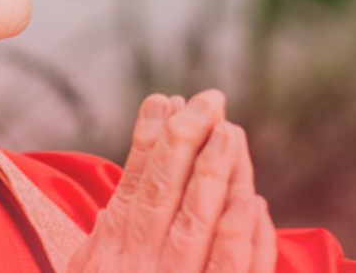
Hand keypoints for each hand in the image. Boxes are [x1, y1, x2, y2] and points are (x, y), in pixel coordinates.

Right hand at [68, 90, 276, 272]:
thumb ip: (104, 244)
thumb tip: (115, 205)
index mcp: (110, 252)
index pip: (133, 184)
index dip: (148, 139)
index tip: (164, 99)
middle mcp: (138, 265)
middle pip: (163, 193)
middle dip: (185, 140)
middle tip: (208, 100)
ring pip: (196, 222)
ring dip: (214, 173)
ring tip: (230, 131)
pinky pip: (228, 270)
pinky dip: (241, 235)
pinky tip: (251, 199)